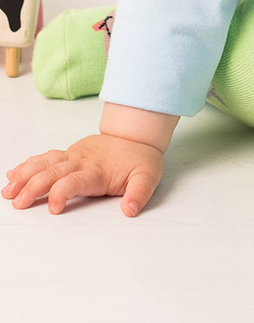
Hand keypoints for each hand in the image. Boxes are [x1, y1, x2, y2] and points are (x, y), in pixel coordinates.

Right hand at [2, 133, 164, 216]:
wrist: (137, 135)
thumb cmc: (140, 158)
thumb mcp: (148, 176)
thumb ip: (139, 193)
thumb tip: (129, 210)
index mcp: (98, 170)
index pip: (75, 181)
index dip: (62, 193)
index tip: (53, 209)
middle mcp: (82, 161)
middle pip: (53, 173)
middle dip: (34, 187)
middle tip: (18, 202)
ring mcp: (74, 155)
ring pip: (45, 163)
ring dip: (25, 176)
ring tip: (8, 191)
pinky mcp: (70, 153)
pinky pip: (46, 157)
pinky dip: (28, 165)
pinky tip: (13, 173)